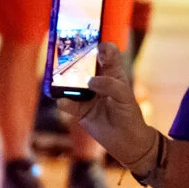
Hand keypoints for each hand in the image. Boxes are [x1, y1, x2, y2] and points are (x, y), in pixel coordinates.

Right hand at [53, 42, 151, 163]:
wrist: (127, 142)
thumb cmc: (130, 115)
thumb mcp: (124, 97)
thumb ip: (110, 85)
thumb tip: (89, 81)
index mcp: (113, 74)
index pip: (108, 53)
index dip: (102, 46)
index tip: (94, 45)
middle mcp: (98, 81)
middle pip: (84, 64)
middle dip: (75, 58)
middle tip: (66, 54)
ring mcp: (87, 95)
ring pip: (72, 82)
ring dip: (65, 79)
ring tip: (58, 76)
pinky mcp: (79, 111)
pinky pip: (67, 104)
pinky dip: (64, 102)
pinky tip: (63, 101)